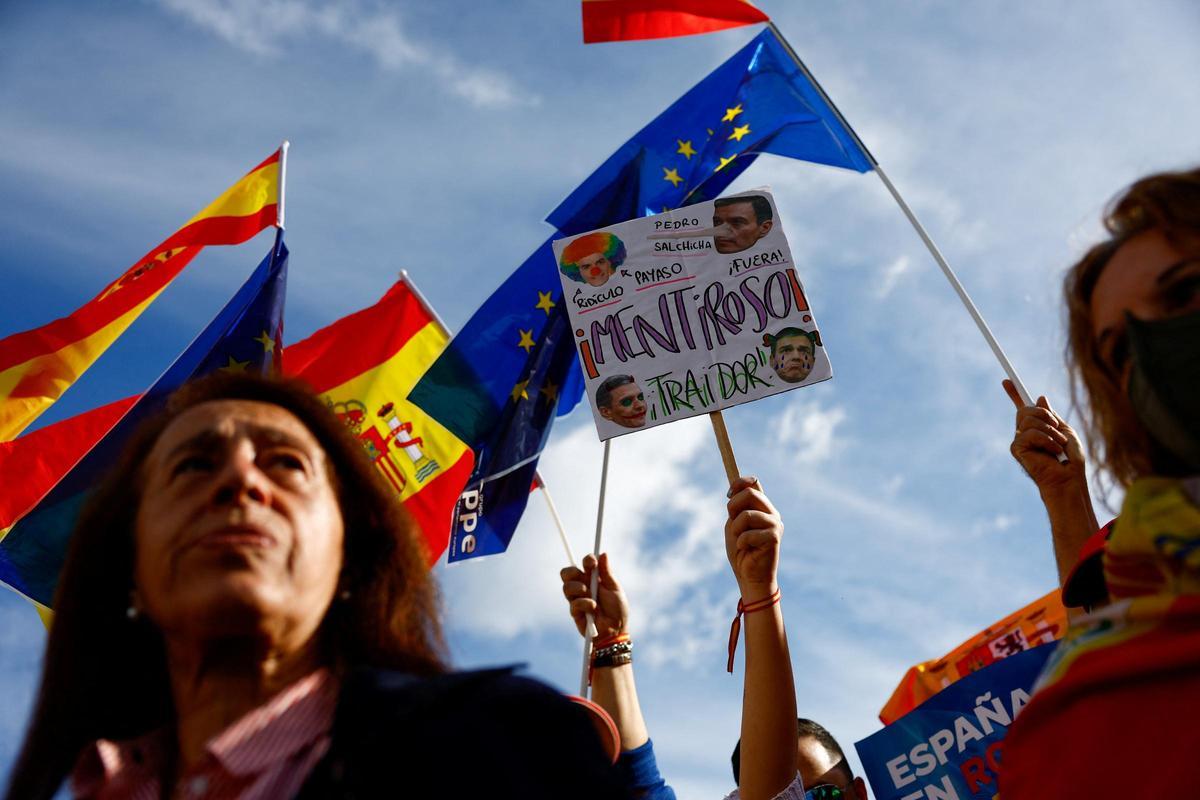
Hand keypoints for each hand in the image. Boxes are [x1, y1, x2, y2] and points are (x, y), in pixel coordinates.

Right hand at [560, 553, 628, 639]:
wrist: (615, 630)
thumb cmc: (618, 609)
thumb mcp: (615, 588)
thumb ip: (607, 572)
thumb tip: (603, 553)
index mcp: (594, 578)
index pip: (585, 564)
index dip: (587, 560)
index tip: (592, 563)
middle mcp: (583, 586)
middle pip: (567, 572)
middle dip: (573, 572)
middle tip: (585, 576)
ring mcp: (577, 598)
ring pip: (566, 586)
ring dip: (578, 588)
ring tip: (590, 595)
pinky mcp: (575, 611)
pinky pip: (574, 602)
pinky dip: (585, 604)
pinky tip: (593, 608)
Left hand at [724, 476, 782, 598]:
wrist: (749, 576)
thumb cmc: (741, 551)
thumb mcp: (734, 524)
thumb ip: (736, 508)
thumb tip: (734, 489)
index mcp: (763, 507)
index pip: (754, 482)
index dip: (739, 483)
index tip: (728, 494)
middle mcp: (772, 512)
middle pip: (749, 493)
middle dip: (733, 507)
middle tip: (732, 522)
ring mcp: (775, 524)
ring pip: (746, 515)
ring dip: (736, 529)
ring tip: (741, 541)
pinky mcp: (774, 537)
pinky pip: (747, 533)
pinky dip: (740, 542)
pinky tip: (746, 550)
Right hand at [1003, 379, 1086, 492]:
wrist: (1069, 479)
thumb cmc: (1071, 459)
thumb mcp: (1065, 430)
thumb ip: (1051, 416)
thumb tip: (1040, 398)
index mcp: (1037, 428)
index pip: (1022, 408)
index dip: (1014, 394)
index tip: (1006, 381)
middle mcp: (1025, 433)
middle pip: (1026, 409)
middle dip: (1044, 415)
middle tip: (1057, 428)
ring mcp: (1019, 440)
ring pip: (1028, 419)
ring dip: (1050, 430)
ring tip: (1059, 445)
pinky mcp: (1017, 449)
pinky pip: (1029, 433)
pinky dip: (1046, 440)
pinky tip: (1053, 451)